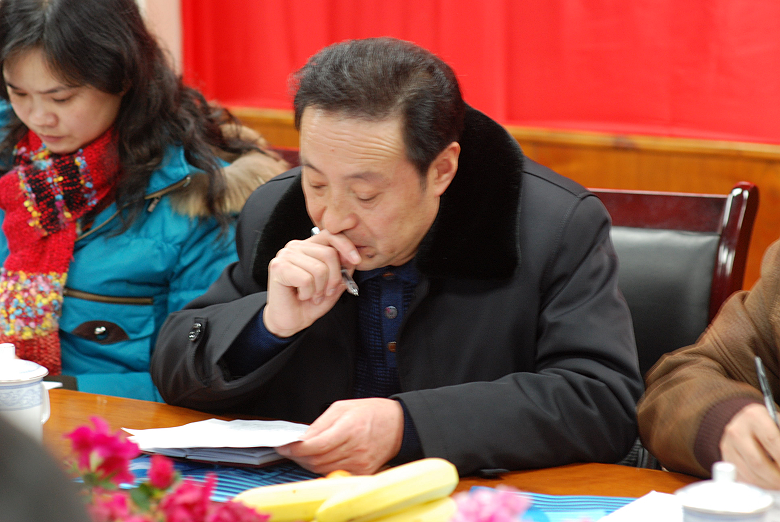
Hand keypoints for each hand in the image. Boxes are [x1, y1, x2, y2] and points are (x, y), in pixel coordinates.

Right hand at [264, 229, 359, 336]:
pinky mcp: (278, 267)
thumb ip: (344, 271)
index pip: (331, 235)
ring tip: (312, 295)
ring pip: (319, 269)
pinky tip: (301, 296)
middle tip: (326, 292)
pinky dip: (308, 293)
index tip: (356, 261)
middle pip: (329, 253)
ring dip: (320, 289)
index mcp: (309, 246)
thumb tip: (353, 259)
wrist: (289, 321)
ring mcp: (285, 255)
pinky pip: (306, 279)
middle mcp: (296, 247)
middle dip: (334, 278)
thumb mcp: (334, 287)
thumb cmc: (309, 303)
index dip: (346, 245)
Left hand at [276, 398, 403, 474]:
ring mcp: (359, 462)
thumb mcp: (343, 407)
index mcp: (349, 428)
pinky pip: (335, 473)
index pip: (315, 445)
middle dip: (298, 456)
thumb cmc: (372, 413)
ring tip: (305, 452)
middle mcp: (355, 448)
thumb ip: (320, 423)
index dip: (295, 448)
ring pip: (323, 469)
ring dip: (309, 463)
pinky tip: (322, 458)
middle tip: (291, 449)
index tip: (284, 446)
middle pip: (316, 460)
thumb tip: (302, 438)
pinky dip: (324, 468)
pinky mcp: (363, 471)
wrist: (399, 425)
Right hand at [720, 403, 779, 488]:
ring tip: (778, 483)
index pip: (771, 440)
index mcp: (754, 416)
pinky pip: (741, 479)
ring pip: (749, 474)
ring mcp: (727, 445)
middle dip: (776, 477)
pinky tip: (767, 482)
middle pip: (758, 462)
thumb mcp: (779, 426)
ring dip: (768, 484)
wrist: (747, 424)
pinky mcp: (725, 458)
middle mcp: (736, 430)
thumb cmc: (769, 427)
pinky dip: (757, 485)